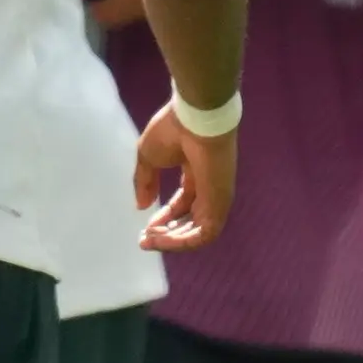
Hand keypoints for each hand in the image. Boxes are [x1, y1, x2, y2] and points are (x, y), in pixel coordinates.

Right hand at [132, 105, 234, 252]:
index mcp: (195, 173)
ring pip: (198, 233)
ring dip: (173, 242)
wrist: (195, 119)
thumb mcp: (148, 157)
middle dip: (167, 234)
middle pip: (190, 221)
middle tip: (145, 239)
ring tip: (150, 241)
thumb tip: (142, 206)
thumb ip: (145, 182)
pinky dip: (184, 242)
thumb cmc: (172, 131)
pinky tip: (163, 241)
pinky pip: (205, 235)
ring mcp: (217, 197)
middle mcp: (208, 188)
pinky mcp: (220, 204)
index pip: (183, 203)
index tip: (145, 227)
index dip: (164, 217)